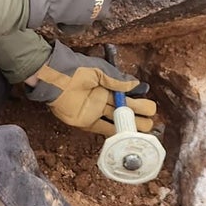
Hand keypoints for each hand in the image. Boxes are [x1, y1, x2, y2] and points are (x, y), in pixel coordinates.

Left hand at [26, 41, 159, 137]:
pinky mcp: (86, 122)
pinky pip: (102, 129)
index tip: (149, 107)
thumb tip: (136, 85)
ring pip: (116, 120)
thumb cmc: (77, 70)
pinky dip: (114, 132)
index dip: (138, 101)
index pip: (127, 96)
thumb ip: (117, 80)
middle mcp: (103, 100)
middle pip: (124, 110)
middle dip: (137, 115)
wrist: (56, 78)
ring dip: (129, 126)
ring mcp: (95, 111)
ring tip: (143, 130)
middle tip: (150, 121)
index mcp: (107, 86)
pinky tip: (126, 136)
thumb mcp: (100, 71)